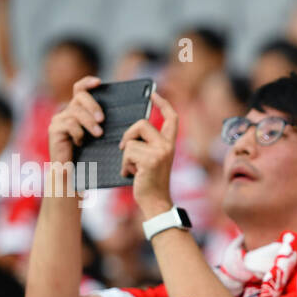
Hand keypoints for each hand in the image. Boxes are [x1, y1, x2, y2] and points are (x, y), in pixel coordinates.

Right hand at [48, 75, 103, 167]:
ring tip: (98, 134)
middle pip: (80, 97)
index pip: (80, 89)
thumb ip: (102, 123)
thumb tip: (122, 114)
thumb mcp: (99, 136)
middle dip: (93, 106)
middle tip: (102, 119)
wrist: (73, 172)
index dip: (88, 82)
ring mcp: (59, 120)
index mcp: (78, 110)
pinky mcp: (54, 129)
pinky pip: (69, 124)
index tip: (99, 82)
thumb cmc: (89, 155)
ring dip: (89, 122)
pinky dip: (78, 133)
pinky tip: (80, 142)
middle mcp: (67, 112)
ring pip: (76, 112)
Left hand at [120, 92, 178, 217]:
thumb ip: (147, 145)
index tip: (154, 94)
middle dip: (129, 135)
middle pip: (142, 124)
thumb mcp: (152, 159)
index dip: (163, 103)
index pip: (171, 117)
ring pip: (131, 141)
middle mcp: (167, 145)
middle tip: (124, 148)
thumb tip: (130, 135)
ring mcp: (160, 152)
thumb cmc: (149, 182)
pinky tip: (131, 175)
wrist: (155, 202)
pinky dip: (124, 165)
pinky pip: (128, 152)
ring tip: (133, 169)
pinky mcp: (150, 160)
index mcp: (169, 143)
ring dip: (126, 156)